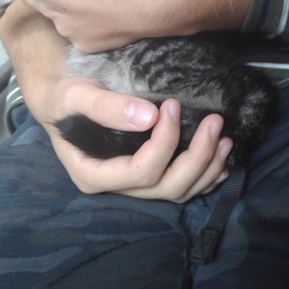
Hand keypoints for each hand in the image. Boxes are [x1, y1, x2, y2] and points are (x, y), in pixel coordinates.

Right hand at [0, 0, 231, 201]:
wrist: (63, 100)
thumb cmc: (66, 97)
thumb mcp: (77, 96)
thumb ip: (107, 107)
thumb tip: (148, 117)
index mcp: (94, 174)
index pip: (138, 171)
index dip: (163, 143)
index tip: (172, 106)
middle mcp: (116, 186)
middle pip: (164, 187)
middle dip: (196, 157)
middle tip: (215, 123)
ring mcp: (133, 185)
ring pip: (177, 191)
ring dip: (206, 168)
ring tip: (226, 140)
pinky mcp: (146, 176)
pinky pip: (180, 186)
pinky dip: (205, 177)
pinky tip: (223, 161)